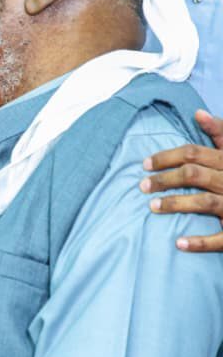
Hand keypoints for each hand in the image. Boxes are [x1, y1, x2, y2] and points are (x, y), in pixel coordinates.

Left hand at [142, 109, 222, 251]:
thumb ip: (221, 133)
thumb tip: (198, 113)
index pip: (194, 153)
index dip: (167, 157)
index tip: (145, 163)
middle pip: (194, 175)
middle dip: (165, 179)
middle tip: (143, 185)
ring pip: (204, 202)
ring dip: (175, 204)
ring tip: (152, 207)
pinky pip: (221, 238)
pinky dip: (200, 242)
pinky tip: (179, 243)